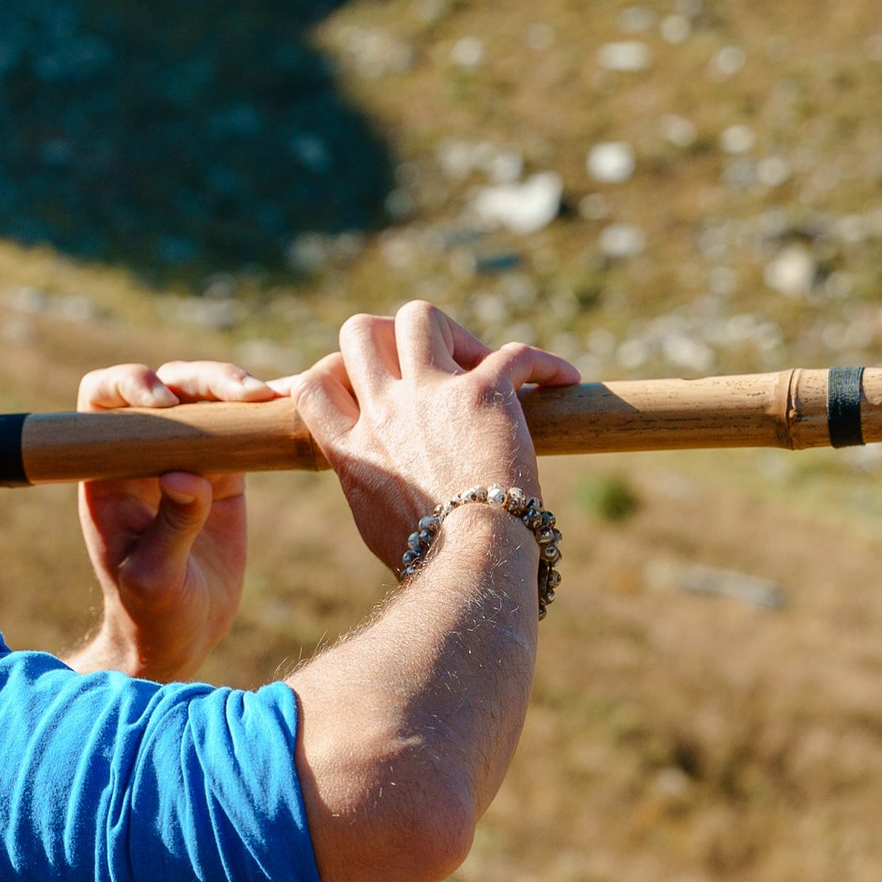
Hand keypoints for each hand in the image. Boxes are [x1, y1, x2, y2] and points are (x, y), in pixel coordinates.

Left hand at [71, 358, 265, 682]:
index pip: (103, 400)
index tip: (162, 402)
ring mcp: (186, 455)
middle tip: (242, 396)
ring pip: (208, 399)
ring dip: (237, 390)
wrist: (181, 636)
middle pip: (167, 387)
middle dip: (201, 380)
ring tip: (271, 399)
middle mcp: (143, 451)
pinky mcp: (225, 470)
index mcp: (107, 469)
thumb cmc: (151, 612)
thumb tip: (186, 476)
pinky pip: (244, 428)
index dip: (128, 384)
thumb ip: (170, 527)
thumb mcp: (155, 578)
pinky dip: (269, 414)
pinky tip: (295, 406)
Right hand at [288, 303, 580, 577]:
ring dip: (454, 333)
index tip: (367, 386)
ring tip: (482, 364)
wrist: (468, 565)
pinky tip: (566, 380)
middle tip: (428, 366)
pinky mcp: (483, 393)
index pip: (316, 383)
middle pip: (360, 332)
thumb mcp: (376, 519)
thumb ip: (372, 480)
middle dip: (390, 336)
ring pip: (419, 316)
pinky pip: (515, 352)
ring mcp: (430, 397)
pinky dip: (546, 363)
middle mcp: (385, 412)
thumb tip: (385, 475)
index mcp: (354, 447)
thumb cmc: (430, 560)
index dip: (335, 371)